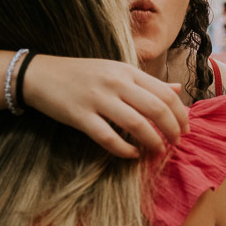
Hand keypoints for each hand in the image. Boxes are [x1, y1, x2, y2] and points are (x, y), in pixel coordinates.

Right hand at [23, 55, 188, 157]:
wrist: (39, 74)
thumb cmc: (83, 74)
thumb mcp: (118, 71)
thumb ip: (147, 82)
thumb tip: (177, 89)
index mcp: (128, 71)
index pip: (165, 93)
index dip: (180, 113)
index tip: (186, 128)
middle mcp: (116, 83)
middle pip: (156, 108)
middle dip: (172, 129)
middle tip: (177, 142)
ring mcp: (97, 99)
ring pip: (136, 123)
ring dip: (152, 141)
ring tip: (159, 150)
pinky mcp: (80, 116)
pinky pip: (108, 137)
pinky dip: (124, 149)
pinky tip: (132, 154)